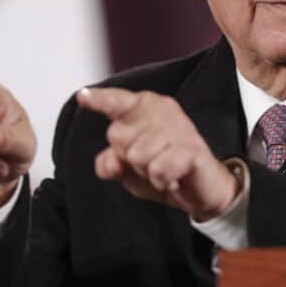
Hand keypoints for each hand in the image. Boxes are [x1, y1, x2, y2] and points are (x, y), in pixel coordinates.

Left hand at [76, 87, 238, 220]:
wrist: (203, 189)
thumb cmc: (165, 169)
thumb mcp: (129, 169)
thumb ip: (111, 163)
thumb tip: (109, 163)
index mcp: (143, 108)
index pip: (115, 102)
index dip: (99, 100)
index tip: (82, 97)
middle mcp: (162, 110)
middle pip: (118, 138)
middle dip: (129, 160)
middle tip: (153, 163)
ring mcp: (179, 126)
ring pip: (137, 156)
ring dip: (148, 173)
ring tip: (166, 170)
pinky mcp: (192, 147)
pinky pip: (158, 169)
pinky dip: (163, 181)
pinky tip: (175, 178)